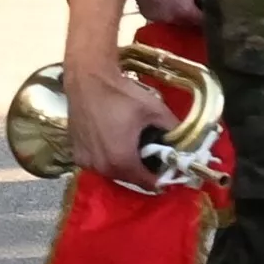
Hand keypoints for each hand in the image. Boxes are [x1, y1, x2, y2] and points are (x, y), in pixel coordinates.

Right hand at [63, 64, 181, 182]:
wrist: (87, 80)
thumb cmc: (121, 94)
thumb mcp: (154, 110)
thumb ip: (174, 131)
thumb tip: (186, 145)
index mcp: (122, 160)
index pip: (149, 183)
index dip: (163, 177)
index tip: (169, 167)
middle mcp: (102, 168)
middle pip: (131, 179)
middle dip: (144, 170)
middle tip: (152, 155)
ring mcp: (87, 162)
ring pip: (114, 173)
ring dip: (125, 165)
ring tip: (133, 147)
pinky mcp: (77, 155)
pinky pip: (99, 164)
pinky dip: (109, 158)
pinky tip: (113, 141)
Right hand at [130, 0, 207, 30]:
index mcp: (186, 12)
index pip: (204, 21)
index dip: (209, 15)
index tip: (213, 9)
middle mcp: (170, 18)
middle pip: (187, 22)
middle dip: (193, 13)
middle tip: (197, 2)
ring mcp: (154, 16)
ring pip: (171, 18)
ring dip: (176, 11)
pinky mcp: (142, 10)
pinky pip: (158, 13)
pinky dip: (163, 7)